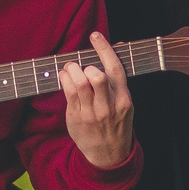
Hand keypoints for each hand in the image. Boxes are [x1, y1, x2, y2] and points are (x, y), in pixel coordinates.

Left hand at [59, 32, 134, 167]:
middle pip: (96, 76)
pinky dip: (64, 79)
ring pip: (80, 84)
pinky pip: (69, 93)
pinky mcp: (77, 117)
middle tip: (79, 65)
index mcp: (123, 98)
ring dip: (72, 70)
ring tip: (70, 68)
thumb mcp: (124, 103)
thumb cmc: (116, 123)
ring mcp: (92, 113)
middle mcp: (108, 105)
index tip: (95, 36)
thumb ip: (117, 81)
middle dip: (85, 66)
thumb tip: (114, 49)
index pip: (115, 69)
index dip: (105, 49)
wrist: (109, 154)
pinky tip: (64, 77)